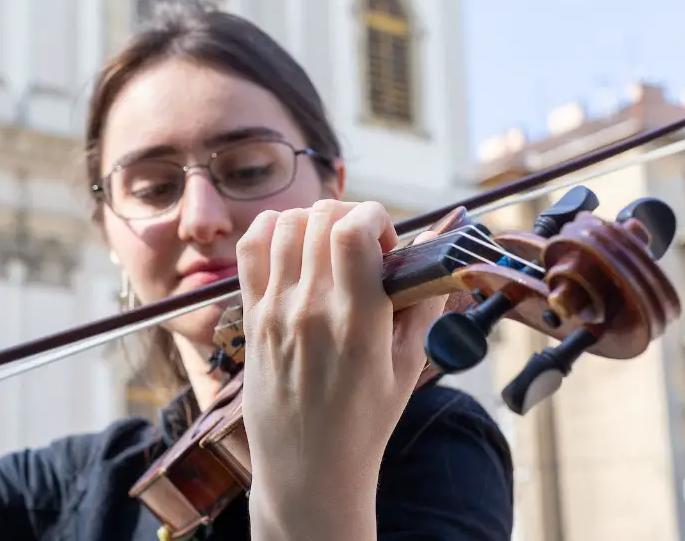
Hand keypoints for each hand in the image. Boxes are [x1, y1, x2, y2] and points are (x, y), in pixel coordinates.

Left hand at [236, 200, 446, 536]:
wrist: (308, 468)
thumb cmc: (364, 423)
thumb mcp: (409, 367)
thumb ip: (423, 304)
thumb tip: (434, 249)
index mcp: (356, 322)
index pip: (353, 230)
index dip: (375, 216)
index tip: (386, 241)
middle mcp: (310, 309)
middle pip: (321, 218)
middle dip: (350, 216)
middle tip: (362, 246)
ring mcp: (275, 311)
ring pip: (285, 224)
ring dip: (313, 221)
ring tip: (329, 248)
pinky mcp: (251, 318)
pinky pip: (250, 250)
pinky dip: (271, 230)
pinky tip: (292, 244)